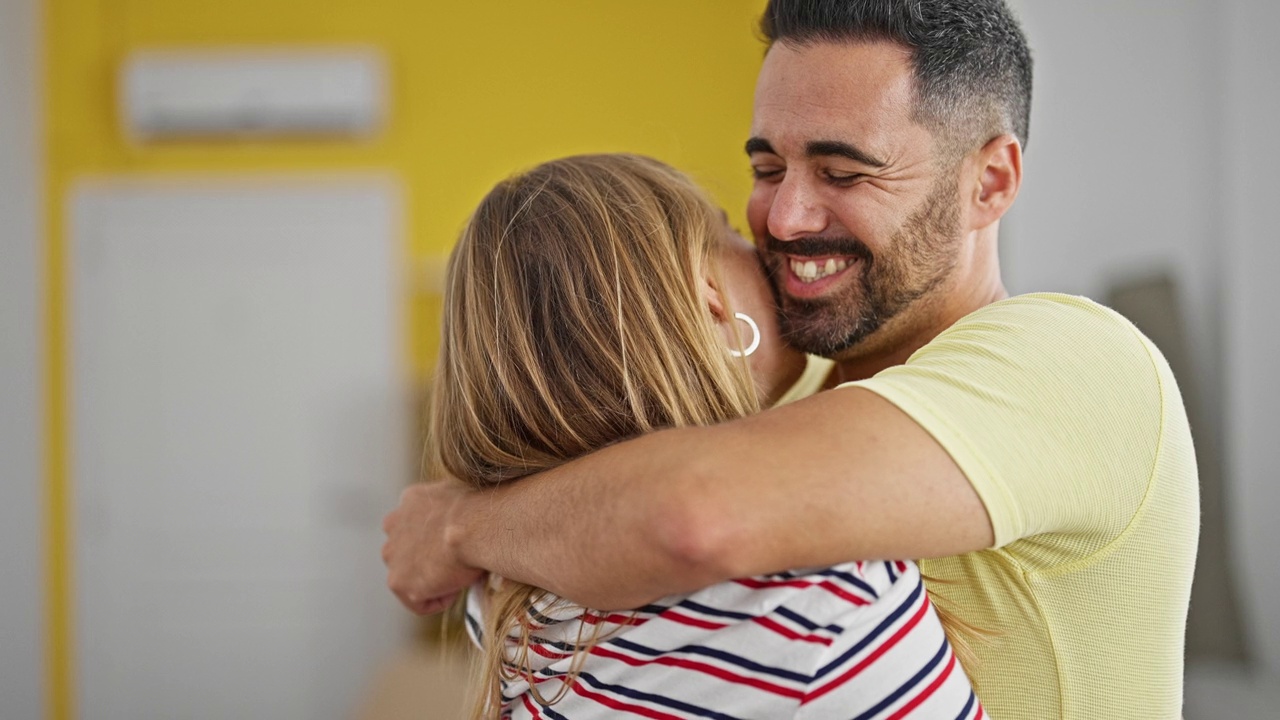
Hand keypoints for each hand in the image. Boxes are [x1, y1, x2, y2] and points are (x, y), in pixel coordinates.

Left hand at [381, 480, 484, 614]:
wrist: (475, 527)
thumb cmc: (481, 512)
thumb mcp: (463, 497)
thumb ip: (451, 509)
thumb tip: (466, 523)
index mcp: (410, 500)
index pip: (418, 524)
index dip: (439, 540)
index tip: (458, 546)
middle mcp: (393, 524)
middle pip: (408, 552)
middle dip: (429, 561)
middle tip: (457, 563)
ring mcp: (392, 554)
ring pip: (411, 577)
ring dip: (433, 581)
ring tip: (459, 574)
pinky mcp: (398, 581)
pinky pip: (419, 602)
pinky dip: (440, 599)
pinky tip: (456, 585)